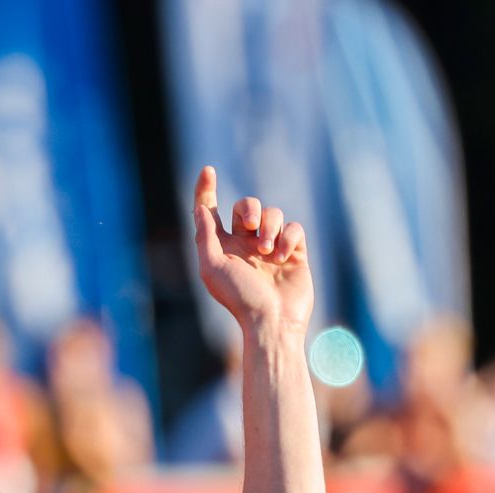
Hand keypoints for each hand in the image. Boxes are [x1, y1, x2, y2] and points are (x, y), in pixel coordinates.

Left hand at [193, 166, 312, 332]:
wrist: (272, 321)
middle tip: (252, 226)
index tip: (207, 170)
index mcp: (222, 247)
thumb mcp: (212, 267)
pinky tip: (282, 257)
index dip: (206, 190)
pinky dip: (288, 237)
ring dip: (270, 227)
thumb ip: (205, 235)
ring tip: (267, 251)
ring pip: (272, 214)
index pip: (211, 211)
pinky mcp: (294, 252)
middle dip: (249, 208)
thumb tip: (200, 208)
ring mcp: (270, 247)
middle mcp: (245, 244)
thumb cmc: (239, 298)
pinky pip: (293, 227)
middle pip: (247, 206)